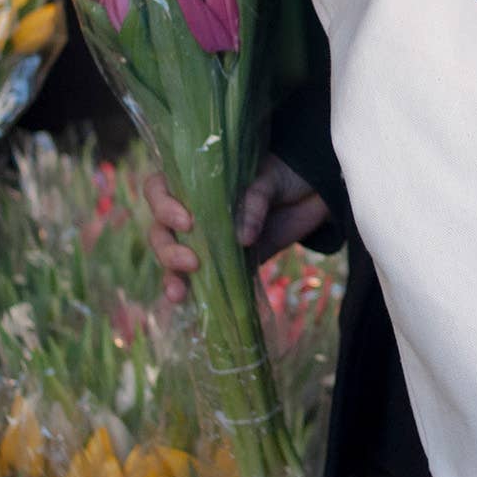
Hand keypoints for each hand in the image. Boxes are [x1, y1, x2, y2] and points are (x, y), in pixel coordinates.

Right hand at [145, 155, 331, 303]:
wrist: (317, 190)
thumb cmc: (287, 174)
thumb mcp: (270, 178)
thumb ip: (254, 201)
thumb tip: (242, 238)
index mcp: (196, 182)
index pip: (159, 189)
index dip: (163, 206)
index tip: (187, 221)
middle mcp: (194, 210)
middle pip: (161, 230)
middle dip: (167, 249)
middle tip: (192, 261)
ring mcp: (208, 238)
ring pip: (173, 257)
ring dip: (170, 274)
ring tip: (178, 291)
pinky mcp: (227, 262)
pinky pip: (202, 278)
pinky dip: (191, 290)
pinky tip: (184, 302)